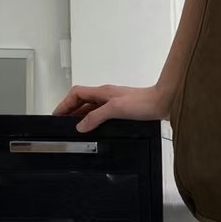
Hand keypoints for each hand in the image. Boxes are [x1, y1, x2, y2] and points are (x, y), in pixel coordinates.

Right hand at [52, 82, 175, 134]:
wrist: (164, 103)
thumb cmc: (144, 102)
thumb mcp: (116, 109)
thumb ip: (96, 116)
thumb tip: (81, 125)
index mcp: (102, 92)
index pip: (76, 94)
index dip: (64, 104)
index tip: (56, 114)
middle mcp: (107, 96)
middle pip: (82, 101)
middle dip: (70, 110)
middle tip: (62, 122)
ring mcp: (115, 103)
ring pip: (92, 108)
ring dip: (82, 116)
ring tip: (75, 127)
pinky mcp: (123, 110)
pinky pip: (102, 114)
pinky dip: (94, 121)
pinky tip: (96, 129)